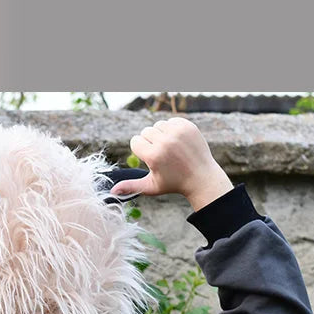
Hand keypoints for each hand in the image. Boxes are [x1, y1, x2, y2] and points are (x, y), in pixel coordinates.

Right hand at [108, 117, 233, 210]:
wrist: (201, 177)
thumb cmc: (173, 184)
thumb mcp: (150, 186)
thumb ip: (131, 186)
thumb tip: (112, 192)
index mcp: (154, 156)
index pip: (135, 141)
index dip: (141, 150)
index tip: (151, 159)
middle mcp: (165, 142)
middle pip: (145, 132)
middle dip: (150, 142)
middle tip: (163, 155)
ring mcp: (178, 132)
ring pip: (158, 125)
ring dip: (161, 135)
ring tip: (170, 148)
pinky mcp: (187, 126)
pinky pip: (170, 121)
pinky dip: (172, 129)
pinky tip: (178, 142)